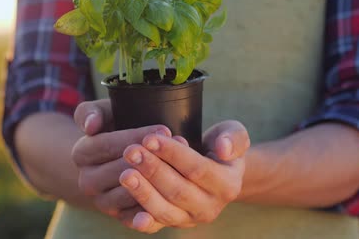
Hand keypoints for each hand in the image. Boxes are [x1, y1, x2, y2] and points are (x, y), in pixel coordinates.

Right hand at [71, 99, 171, 224]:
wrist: (115, 158)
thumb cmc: (114, 127)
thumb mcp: (103, 113)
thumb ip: (91, 112)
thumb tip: (91, 126)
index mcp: (80, 154)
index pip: (109, 145)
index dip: (137, 136)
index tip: (164, 129)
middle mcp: (87, 181)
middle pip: (121, 171)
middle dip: (152, 159)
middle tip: (179, 146)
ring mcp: (103, 202)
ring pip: (131, 195)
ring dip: (158, 182)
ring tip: (182, 167)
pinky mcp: (120, 217)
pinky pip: (136, 217)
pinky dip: (153, 209)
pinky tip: (170, 201)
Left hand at [118, 120, 249, 232]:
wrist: (214, 169)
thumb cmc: (219, 146)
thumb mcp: (233, 135)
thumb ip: (234, 138)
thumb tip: (222, 149)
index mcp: (228, 185)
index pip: (197, 169)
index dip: (172, 154)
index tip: (150, 138)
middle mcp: (211, 207)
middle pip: (178, 190)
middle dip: (152, 170)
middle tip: (130, 151)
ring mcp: (191, 219)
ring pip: (165, 210)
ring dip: (142, 192)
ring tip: (124, 173)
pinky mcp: (173, 224)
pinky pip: (156, 225)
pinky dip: (142, 220)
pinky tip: (129, 211)